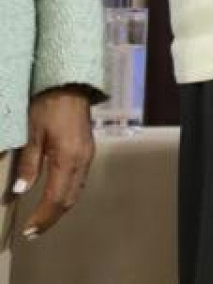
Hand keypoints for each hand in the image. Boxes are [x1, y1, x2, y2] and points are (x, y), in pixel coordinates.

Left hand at [7, 87, 94, 238]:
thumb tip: (19, 192)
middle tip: (32, 232)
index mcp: (68, 159)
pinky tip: (55, 196)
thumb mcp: (31, 134)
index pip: (55, 198)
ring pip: (76, 191)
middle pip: (69, 199)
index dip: (42, 217)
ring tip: (42, 219)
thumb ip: (28, 164)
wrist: (70, 85)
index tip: (28, 231)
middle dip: (51, 218)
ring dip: (60, 208)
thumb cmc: (47, 107)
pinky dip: (67, 194)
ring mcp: (87, 155)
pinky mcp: (87, 150)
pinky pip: (79, 180)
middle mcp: (82, 161)